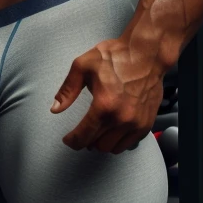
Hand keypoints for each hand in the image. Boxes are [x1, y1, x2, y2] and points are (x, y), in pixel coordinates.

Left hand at [50, 39, 163, 153]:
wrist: (147, 54)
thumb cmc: (115, 56)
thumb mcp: (83, 65)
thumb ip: (68, 89)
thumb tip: (55, 109)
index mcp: (104, 105)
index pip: (84, 135)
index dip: (72, 140)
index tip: (68, 139)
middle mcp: (121, 119)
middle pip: (97, 145)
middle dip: (86, 140)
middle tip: (82, 130)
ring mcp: (136, 123)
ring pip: (112, 148)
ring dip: (101, 142)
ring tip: (97, 130)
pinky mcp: (146, 123)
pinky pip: (128, 144)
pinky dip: (117, 141)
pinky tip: (112, 129)